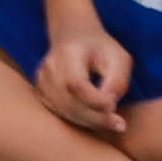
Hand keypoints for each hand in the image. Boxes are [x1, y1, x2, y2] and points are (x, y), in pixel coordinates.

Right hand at [37, 9, 131, 131]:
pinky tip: (95, 118)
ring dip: (89, 121)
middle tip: (119, 124)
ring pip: (63, 110)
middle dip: (96, 117)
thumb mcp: (119, 57)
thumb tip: (110, 105)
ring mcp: (42, 79)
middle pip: (69, 101)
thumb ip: (118, 80)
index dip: (95, 101)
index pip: (76, 84)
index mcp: (68, 52)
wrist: (74, 36)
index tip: (115, 108)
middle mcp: (49, 66)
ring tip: (111, 121)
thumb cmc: (101, 48)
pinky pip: (59, 112)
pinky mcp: (41, 91)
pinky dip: (78, 119)